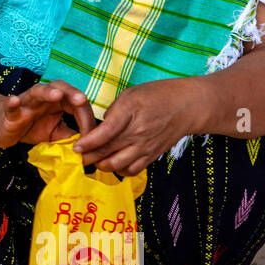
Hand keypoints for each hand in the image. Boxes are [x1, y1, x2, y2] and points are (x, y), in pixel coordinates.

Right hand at [0, 80, 95, 148]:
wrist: (3, 128)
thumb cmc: (31, 127)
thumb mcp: (57, 134)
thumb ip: (73, 136)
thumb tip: (92, 146)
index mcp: (58, 101)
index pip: (77, 105)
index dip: (86, 120)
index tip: (92, 139)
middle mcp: (44, 97)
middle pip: (60, 88)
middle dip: (71, 93)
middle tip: (81, 100)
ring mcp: (26, 102)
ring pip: (37, 92)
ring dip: (47, 92)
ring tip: (56, 95)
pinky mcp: (9, 112)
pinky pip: (11, 105)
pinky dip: (12, 103)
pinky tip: (14, 100)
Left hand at [73, 78, 200, 175]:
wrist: (188, 106)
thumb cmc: (157, 95)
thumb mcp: (130, 94)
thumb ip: (113, 111)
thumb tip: (99, 128)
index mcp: (130, 112)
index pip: (105, 133)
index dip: (88, 142)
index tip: (76, 147)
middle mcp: (138, 132)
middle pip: (107, 151)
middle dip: (89, 156)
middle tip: (79, 156)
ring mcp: (146, 146)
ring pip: (118, 165)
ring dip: (102, 165)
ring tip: (94, 161)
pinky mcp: (152, 155)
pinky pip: (133, 170)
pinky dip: (120, 170)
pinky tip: (113, 164)